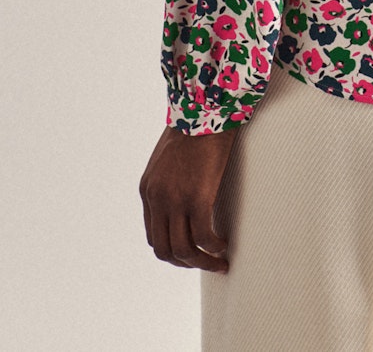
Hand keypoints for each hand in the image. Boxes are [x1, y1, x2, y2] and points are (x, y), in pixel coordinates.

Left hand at [139, 125, 236, 271]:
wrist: (206, 108)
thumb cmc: (194, 126)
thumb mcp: (169, 157)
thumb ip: (169, 179)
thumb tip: (184, 193)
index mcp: (148, 189)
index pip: (154, 235)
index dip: (173, 249)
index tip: (192, 251)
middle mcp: (156, 198)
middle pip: (164, 249)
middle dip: (186, 263)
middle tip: (206, 263)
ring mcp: (175, 199)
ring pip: (184, 250)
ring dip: (203, 262)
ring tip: (220, 261)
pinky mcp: (197, 197)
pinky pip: (204, 237)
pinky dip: (214, 247)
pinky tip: (225, 244)